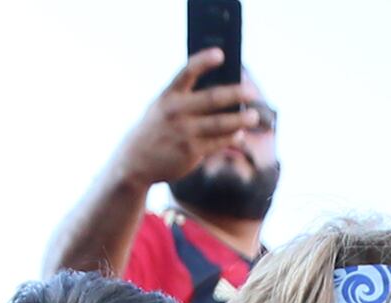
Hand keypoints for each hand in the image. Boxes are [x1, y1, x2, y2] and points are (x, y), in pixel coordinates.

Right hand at [113, 51, 268, 189]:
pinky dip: (232, 137)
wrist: (136, 161)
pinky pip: (218, 142)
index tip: (220, 54)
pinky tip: (240, 134)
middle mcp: (176, 112)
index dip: (204, 61)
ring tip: (254, 117)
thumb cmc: (157, 129)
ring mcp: (184, 132)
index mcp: (168, 96)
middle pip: (212, 99)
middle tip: (252, 92)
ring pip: (220, 123)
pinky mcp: (191, 151)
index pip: (187, 72)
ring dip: (240, 119)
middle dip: (235, 94)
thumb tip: (224, 94)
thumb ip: (185, 99)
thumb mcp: (162, 108)